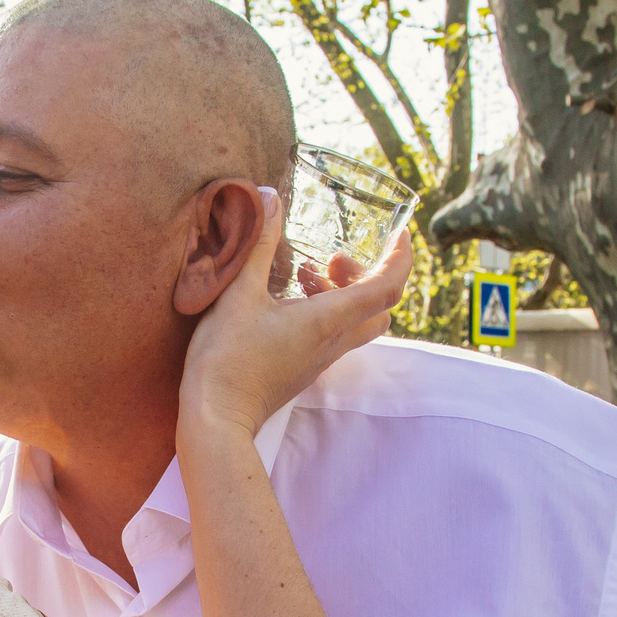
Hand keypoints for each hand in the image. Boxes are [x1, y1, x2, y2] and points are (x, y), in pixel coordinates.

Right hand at [182, 187, 411, 438]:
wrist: (216, 418)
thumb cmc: (227, 358)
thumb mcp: (238, 293)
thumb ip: (257, 244)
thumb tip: (269, 198)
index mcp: (328, 320)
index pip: (387, 288)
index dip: (401, 258)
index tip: (400, 233)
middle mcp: (333, 341)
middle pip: (378, 307)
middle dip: (368, 274)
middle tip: (335, 256)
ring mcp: (320, 358)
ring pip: (356, 321)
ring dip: (343, 291)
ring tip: (305, 272)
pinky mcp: (304, 367)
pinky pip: (333, 333)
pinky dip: (325, 308)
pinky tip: (288, 299)